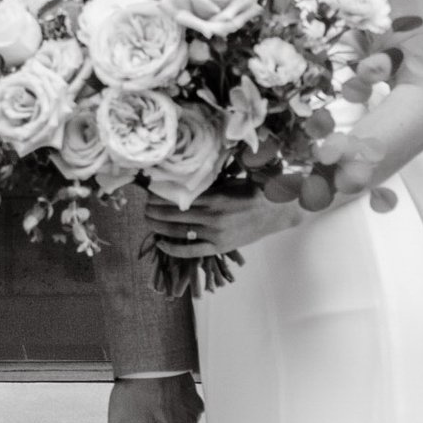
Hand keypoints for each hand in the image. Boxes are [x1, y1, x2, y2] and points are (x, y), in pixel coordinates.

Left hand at [148, 180, 308, 265]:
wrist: (278, 211)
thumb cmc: (255, 191)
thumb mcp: (233, 179)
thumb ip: (212, 180)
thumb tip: (189, 171)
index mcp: (215, 197)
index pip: (180, 197)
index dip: (161, 196)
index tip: (149, 192)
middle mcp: (212, 216)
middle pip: (175, 214)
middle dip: (155, 211)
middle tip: (143, 207)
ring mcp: (215, 234)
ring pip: (179, 232)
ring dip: (159, 226)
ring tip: (147, 220)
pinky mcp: (219, 247)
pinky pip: (191, 251)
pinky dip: (173, 248)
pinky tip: (160, 242)